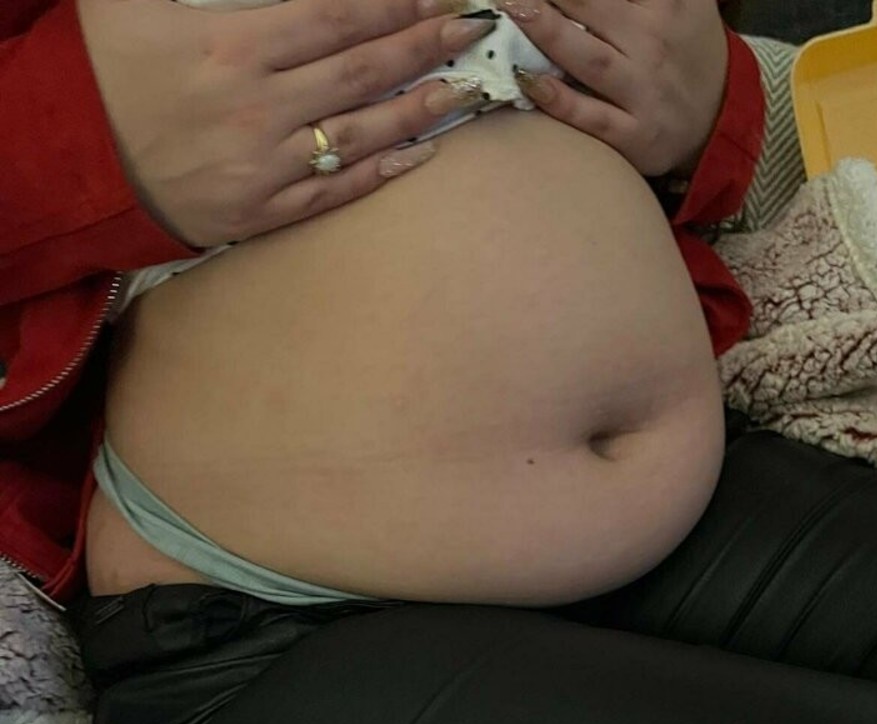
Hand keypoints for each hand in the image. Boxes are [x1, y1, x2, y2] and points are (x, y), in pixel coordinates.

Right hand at [77, 0, 498, 247]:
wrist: (69, 165)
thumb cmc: (101, 75)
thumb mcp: (139, 3)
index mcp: (233, 45)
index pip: (336, 17)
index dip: (393, 5)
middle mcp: (259, 107)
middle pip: (361, 71)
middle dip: (422, 46)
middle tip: (470, 29)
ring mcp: (264, 166)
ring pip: (359, 133)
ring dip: (418, 110)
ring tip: (462, 89)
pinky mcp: (261, 212)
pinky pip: (334, 192)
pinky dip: (380, 173)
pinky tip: (420, 155)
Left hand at [504, 0, 728, 178]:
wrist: (718, 118)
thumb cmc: (685, 50)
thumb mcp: (686, 0)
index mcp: (667, 3)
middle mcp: (654, 44)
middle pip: (592, 7)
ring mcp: (644, 93)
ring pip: (590, 58)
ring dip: (547, 32)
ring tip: (512, 8)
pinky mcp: (636, 136)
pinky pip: (592, 117)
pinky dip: (560, 101)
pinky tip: (528, 80)